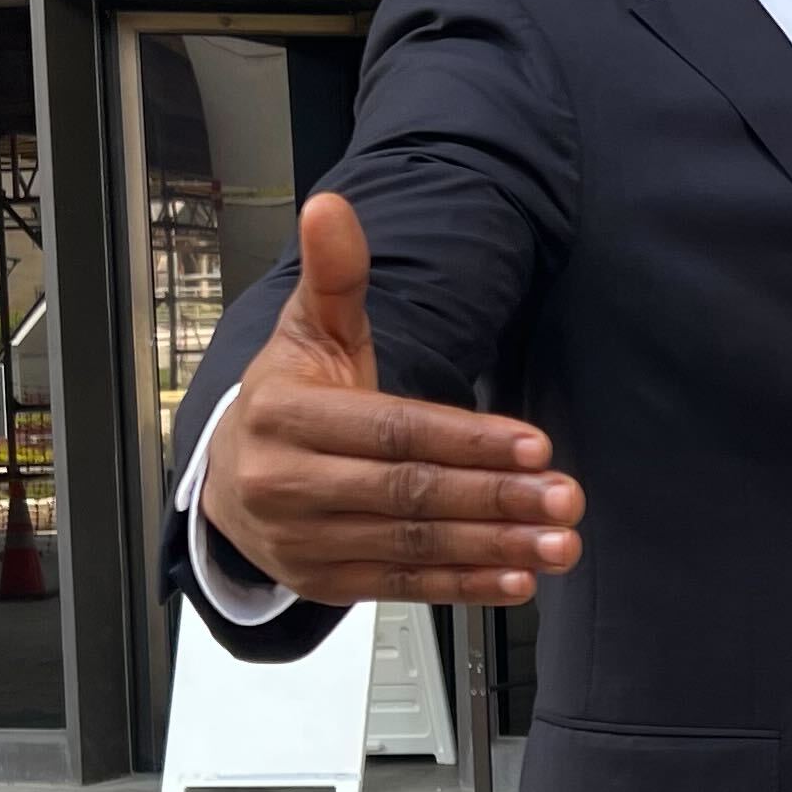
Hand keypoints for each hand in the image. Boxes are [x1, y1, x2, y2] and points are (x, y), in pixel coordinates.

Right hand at [199, 194, 583, 603]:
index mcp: (285, 416)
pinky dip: (463, 586)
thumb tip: (330, 206)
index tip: (535, 444)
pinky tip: (515, 579)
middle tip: (564, 498)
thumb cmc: (286, 400)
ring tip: (557, 543)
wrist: (227, 481)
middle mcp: (288, 484)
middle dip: (495, 497)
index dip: (467, 439)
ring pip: (413, 543)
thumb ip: (335, 276)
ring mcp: (305, 541)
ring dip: (493, 547)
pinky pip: (403, 585)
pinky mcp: (324, 583)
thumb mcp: (308, 332)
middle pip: (409, 491)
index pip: (392, 429)